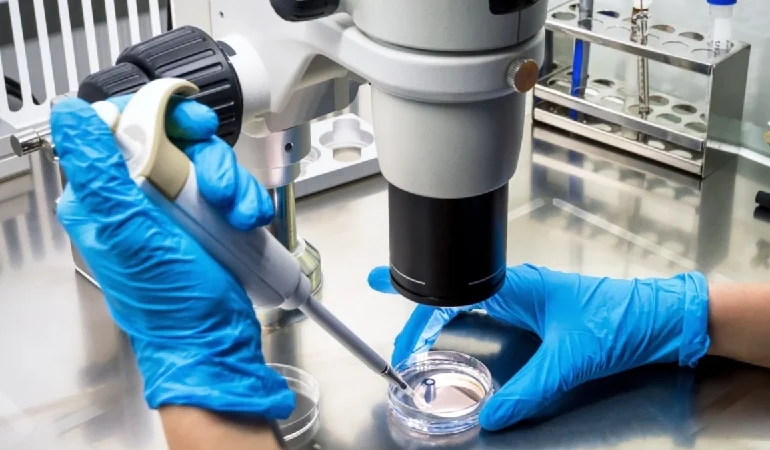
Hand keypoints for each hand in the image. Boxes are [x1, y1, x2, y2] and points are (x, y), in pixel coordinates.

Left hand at [52, 96, 294, 418]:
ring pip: (206, 161)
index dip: (156, 115)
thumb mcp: (133, 235)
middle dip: (206, 157)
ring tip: (238, 215)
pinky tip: (247, 221)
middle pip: (172, 139)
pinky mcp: (206, 220)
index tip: (187, 126)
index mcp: (103, 199)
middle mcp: (136, 200)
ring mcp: (174, 210)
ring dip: (231, 183)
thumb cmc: (172, 305)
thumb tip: (70, 117)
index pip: (120, 128)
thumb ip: (100, 173)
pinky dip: (244, 199)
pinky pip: (228, 187)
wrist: (216, 342)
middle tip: (216, 185)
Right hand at [392, 265, 709, 430]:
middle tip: (393, 323)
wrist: (663, 318)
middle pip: (454, 296)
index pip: (452, 292)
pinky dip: (463, 320)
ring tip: (415, 329)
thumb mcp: (570, 359)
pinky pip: (489, 312)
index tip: (386, 296)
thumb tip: (492, 417)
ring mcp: (529, 298)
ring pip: (469, 302)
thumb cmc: (622, 320)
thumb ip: (529, 390)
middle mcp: (519, 287)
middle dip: (419, 308)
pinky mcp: (540, 311)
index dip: (416, 302)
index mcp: (518, 285)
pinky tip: (459, 330)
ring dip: (439, 314)